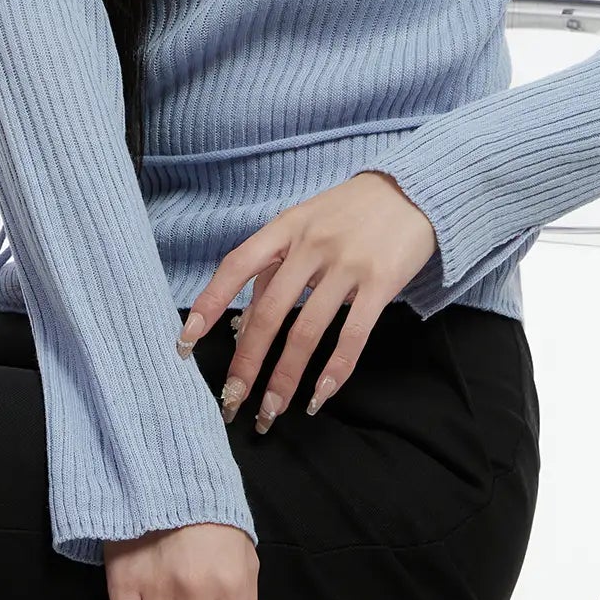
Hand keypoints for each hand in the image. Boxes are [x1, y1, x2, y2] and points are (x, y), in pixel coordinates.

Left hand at [176, 170, 436, 432]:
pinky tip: (320, 394)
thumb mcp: (306, 224)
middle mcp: (312, 245)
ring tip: (272, 410)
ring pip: (306, 330)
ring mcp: (347, 264)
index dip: (208, 304)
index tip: (185, 342)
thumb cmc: (351, 211)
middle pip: (269, 312)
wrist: (413, 190)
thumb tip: (243, 324)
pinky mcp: (381, 282)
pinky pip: (353, 333)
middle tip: (233, 400)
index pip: (237, 266)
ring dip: (286, 377)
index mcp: (286, 227)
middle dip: (248, 362)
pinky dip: (336, 369)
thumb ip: (276, 268)